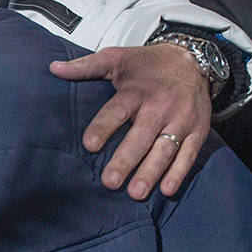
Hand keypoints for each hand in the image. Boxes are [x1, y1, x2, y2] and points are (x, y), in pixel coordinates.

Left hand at [50, 44, 210, 199]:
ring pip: (165, 149)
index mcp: (137, 91)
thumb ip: (86, 66)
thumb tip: (54, 68)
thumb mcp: (116, 58)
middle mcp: (161, 106)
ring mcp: (181, 119)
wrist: (193, 59)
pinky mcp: (197, 129)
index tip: (89, 145)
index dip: (103, 127)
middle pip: (141, 136)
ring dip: (151, 172)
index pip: (117, 111)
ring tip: (135, 193)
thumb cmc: (147, 64)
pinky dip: (179, 172)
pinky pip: (189, 153)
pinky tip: (167, 190)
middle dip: (126, 160)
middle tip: (109, 181)